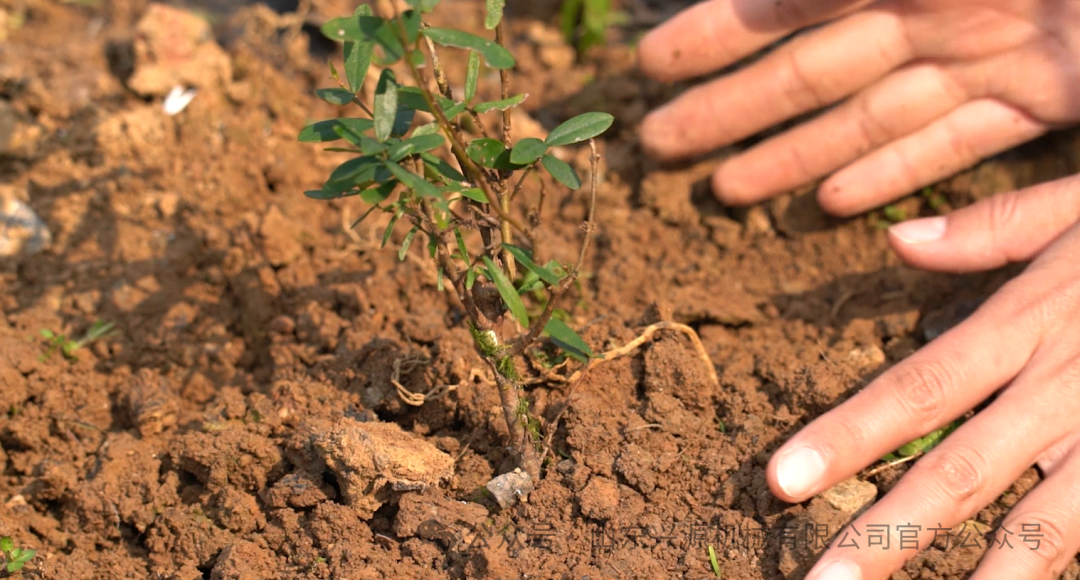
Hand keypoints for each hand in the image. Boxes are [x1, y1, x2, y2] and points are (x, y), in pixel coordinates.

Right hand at [636, 0, 1079, 215]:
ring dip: (794, 156)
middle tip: (654, 147)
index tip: (646, 69)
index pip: (781, 3)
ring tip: (723, 194)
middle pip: (810, 69)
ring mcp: (998, 49)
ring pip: (869, 114)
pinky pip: (956, 139)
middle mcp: (942, 3)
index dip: (711, 36)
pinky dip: (895, 173)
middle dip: (730, 108)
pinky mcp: (1055, 90)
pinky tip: (841, 207)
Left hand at [765, 177, 1079, 579]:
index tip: (778, 482)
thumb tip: (900, 242)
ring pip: (1039, 528)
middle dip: (885, 536)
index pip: (916, 389)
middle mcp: (1065, 389)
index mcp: (1029, 324)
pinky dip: (1058, 569)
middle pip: (958, 474)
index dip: (843, 436)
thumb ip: (993, 231)